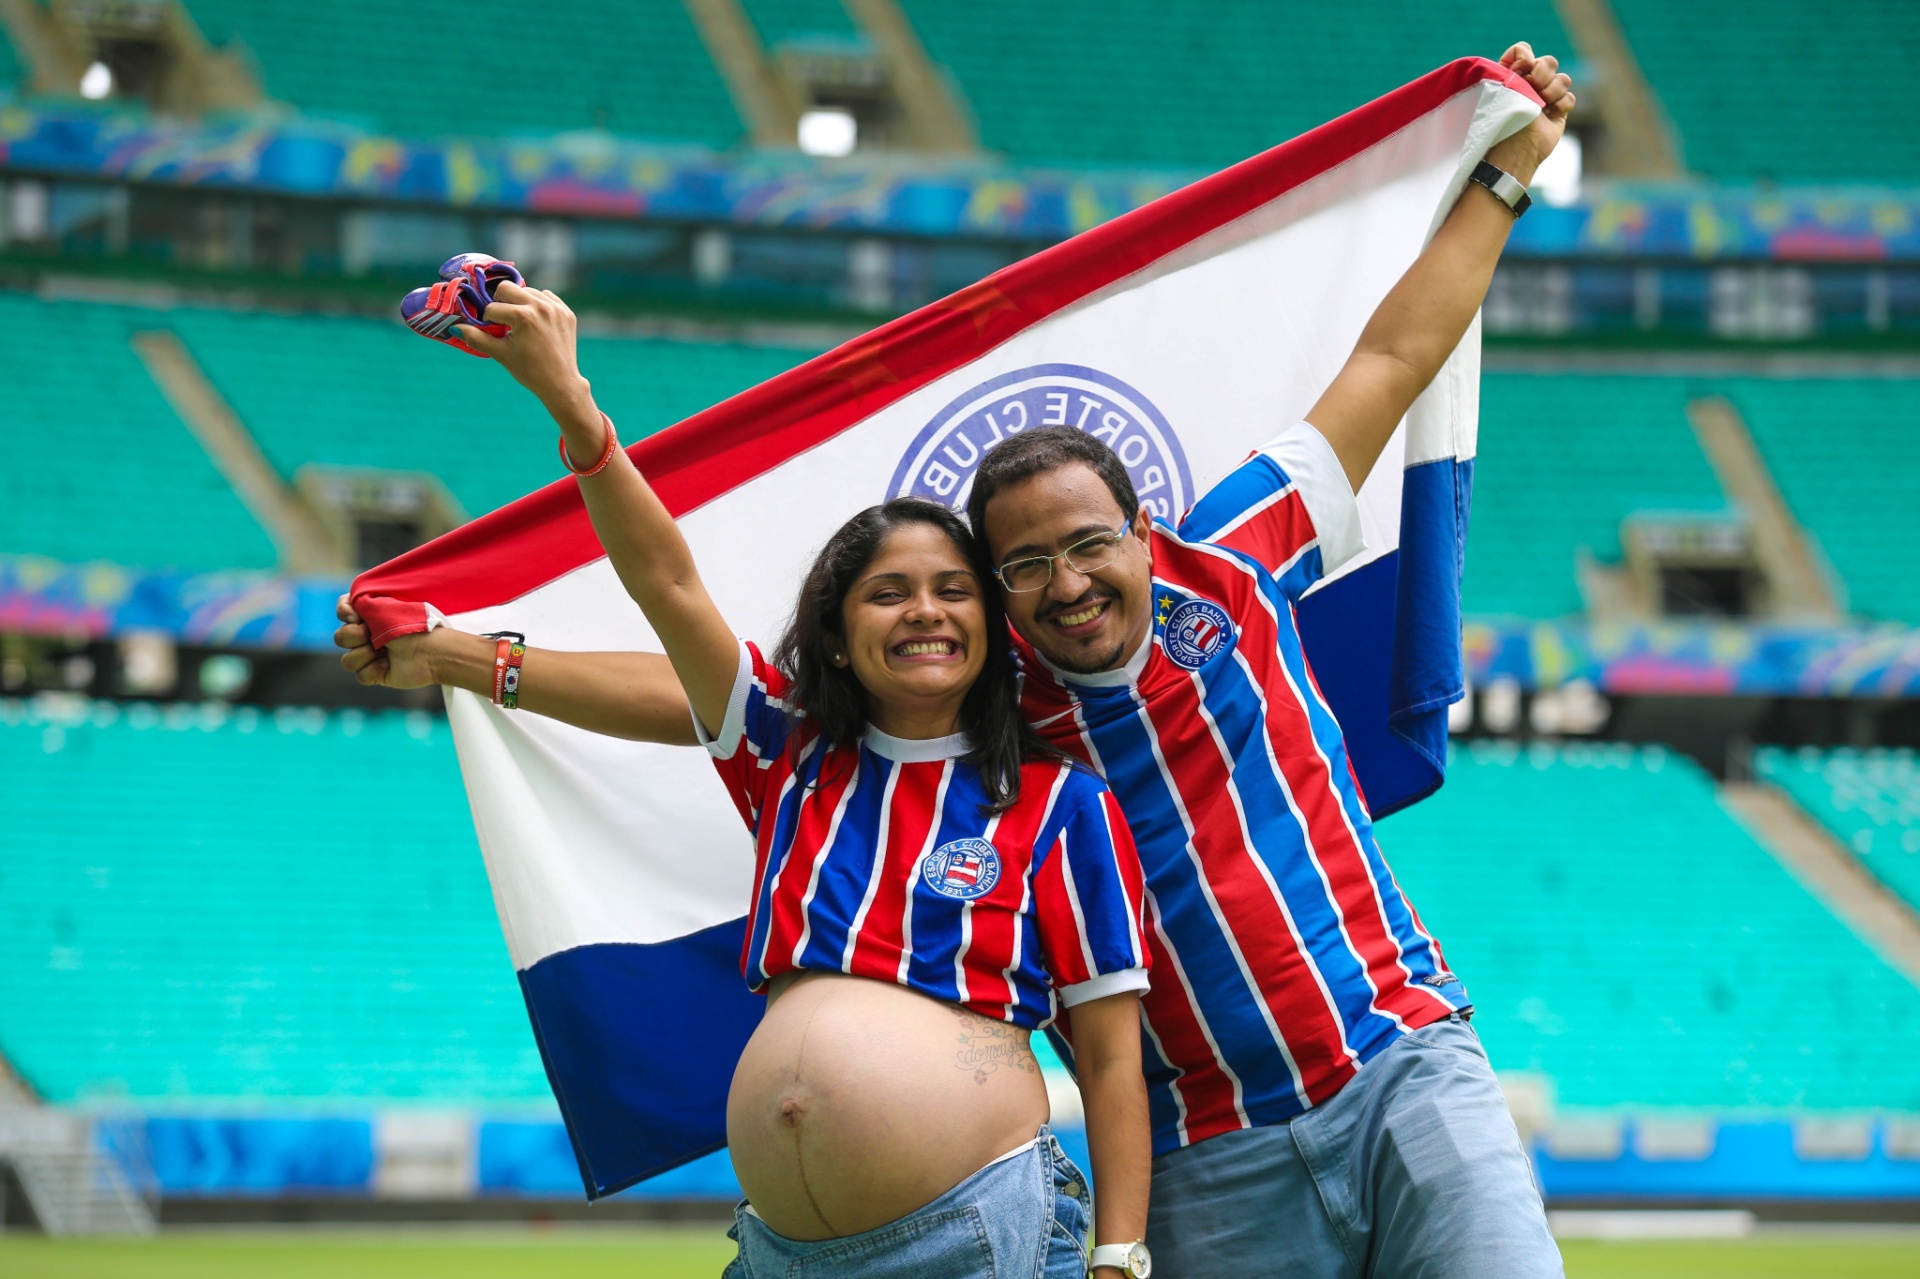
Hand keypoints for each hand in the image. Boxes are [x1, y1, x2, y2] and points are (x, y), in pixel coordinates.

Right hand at [335, 594, 436, 688]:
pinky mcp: (377, 674)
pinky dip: (373, 670)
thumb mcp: (383, 606)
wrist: (430, 651)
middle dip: (354, 636)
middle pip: (340, 638)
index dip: (344, 613)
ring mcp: (372, 655)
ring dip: (363, 655)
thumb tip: (345, 610)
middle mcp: (369, 634)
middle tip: (372, 635)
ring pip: (347, 661)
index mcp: (371, 615)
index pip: (344, 611)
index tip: (356, 616)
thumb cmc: (410, 625)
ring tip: (384, 652)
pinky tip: (388, 665)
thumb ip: (360, 601)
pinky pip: (360, 676)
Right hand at [456, 282, 600, 439]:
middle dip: (500, 302)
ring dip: (519, 303)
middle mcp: (541, 306)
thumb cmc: (529, 371)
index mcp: (523, 316)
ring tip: (520, 323)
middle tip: (503, 320)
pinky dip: (537, 304)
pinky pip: (545, 296)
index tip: (494, 333)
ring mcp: (556, 308)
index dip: (488, 321)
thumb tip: (455, 327)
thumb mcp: (500, 354)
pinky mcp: (566, 311)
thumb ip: (476, 338)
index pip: (492, 308)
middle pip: (507, 288)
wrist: (560, 383)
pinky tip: (535, 321)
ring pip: (527, 290)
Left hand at [1486, 42, 1575, 182]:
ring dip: (1552, 91)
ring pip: (1563, 79)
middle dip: (1542, 72)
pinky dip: (1561, 106)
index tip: (1517, 71)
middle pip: (1548, 61)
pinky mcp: (1559, 110)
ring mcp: (1546, 97)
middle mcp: (1529, 83)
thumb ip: (1511, 67)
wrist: (1516, 150)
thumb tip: (1526, 55)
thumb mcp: (1501, 90)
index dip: (1523, 57)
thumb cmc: (1502, 122)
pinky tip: (1549, 116)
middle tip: (1533, 87)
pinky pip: (1570, 98)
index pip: (1522, 50)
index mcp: (1511, 75)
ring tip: (1541, 106)